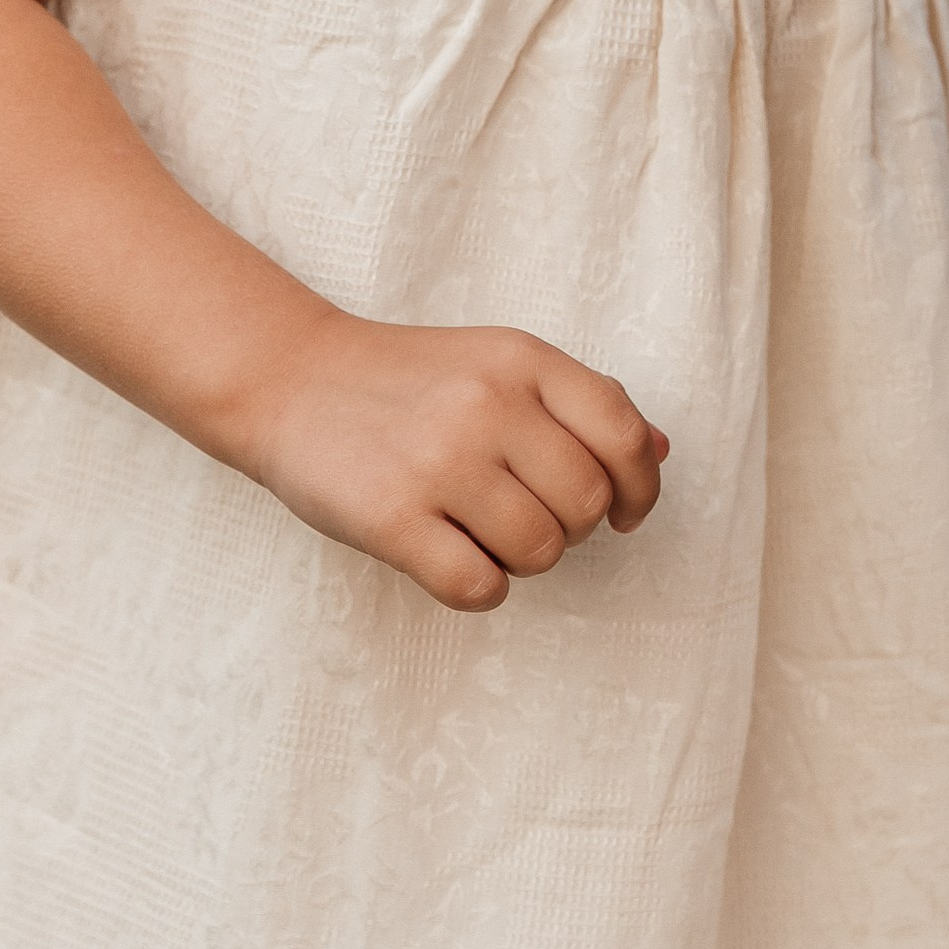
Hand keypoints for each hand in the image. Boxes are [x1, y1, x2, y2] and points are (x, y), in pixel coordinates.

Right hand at [237, 316, 668, 613]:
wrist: (289, 379)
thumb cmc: (408, 382)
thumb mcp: (498, 363)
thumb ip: (581, 403)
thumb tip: (659, 454)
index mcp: (523, 360)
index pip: (624, 435)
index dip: (640, 488)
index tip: (623, 513)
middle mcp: (486, 404)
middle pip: (587, 505)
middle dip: (570, 527)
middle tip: (525, 515)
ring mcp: (438, 462)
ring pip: (541, 552)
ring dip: (523, 560)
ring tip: (482, 532)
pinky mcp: (391, 519)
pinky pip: (479, 588)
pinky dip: (479, 588)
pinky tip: (452, 557)